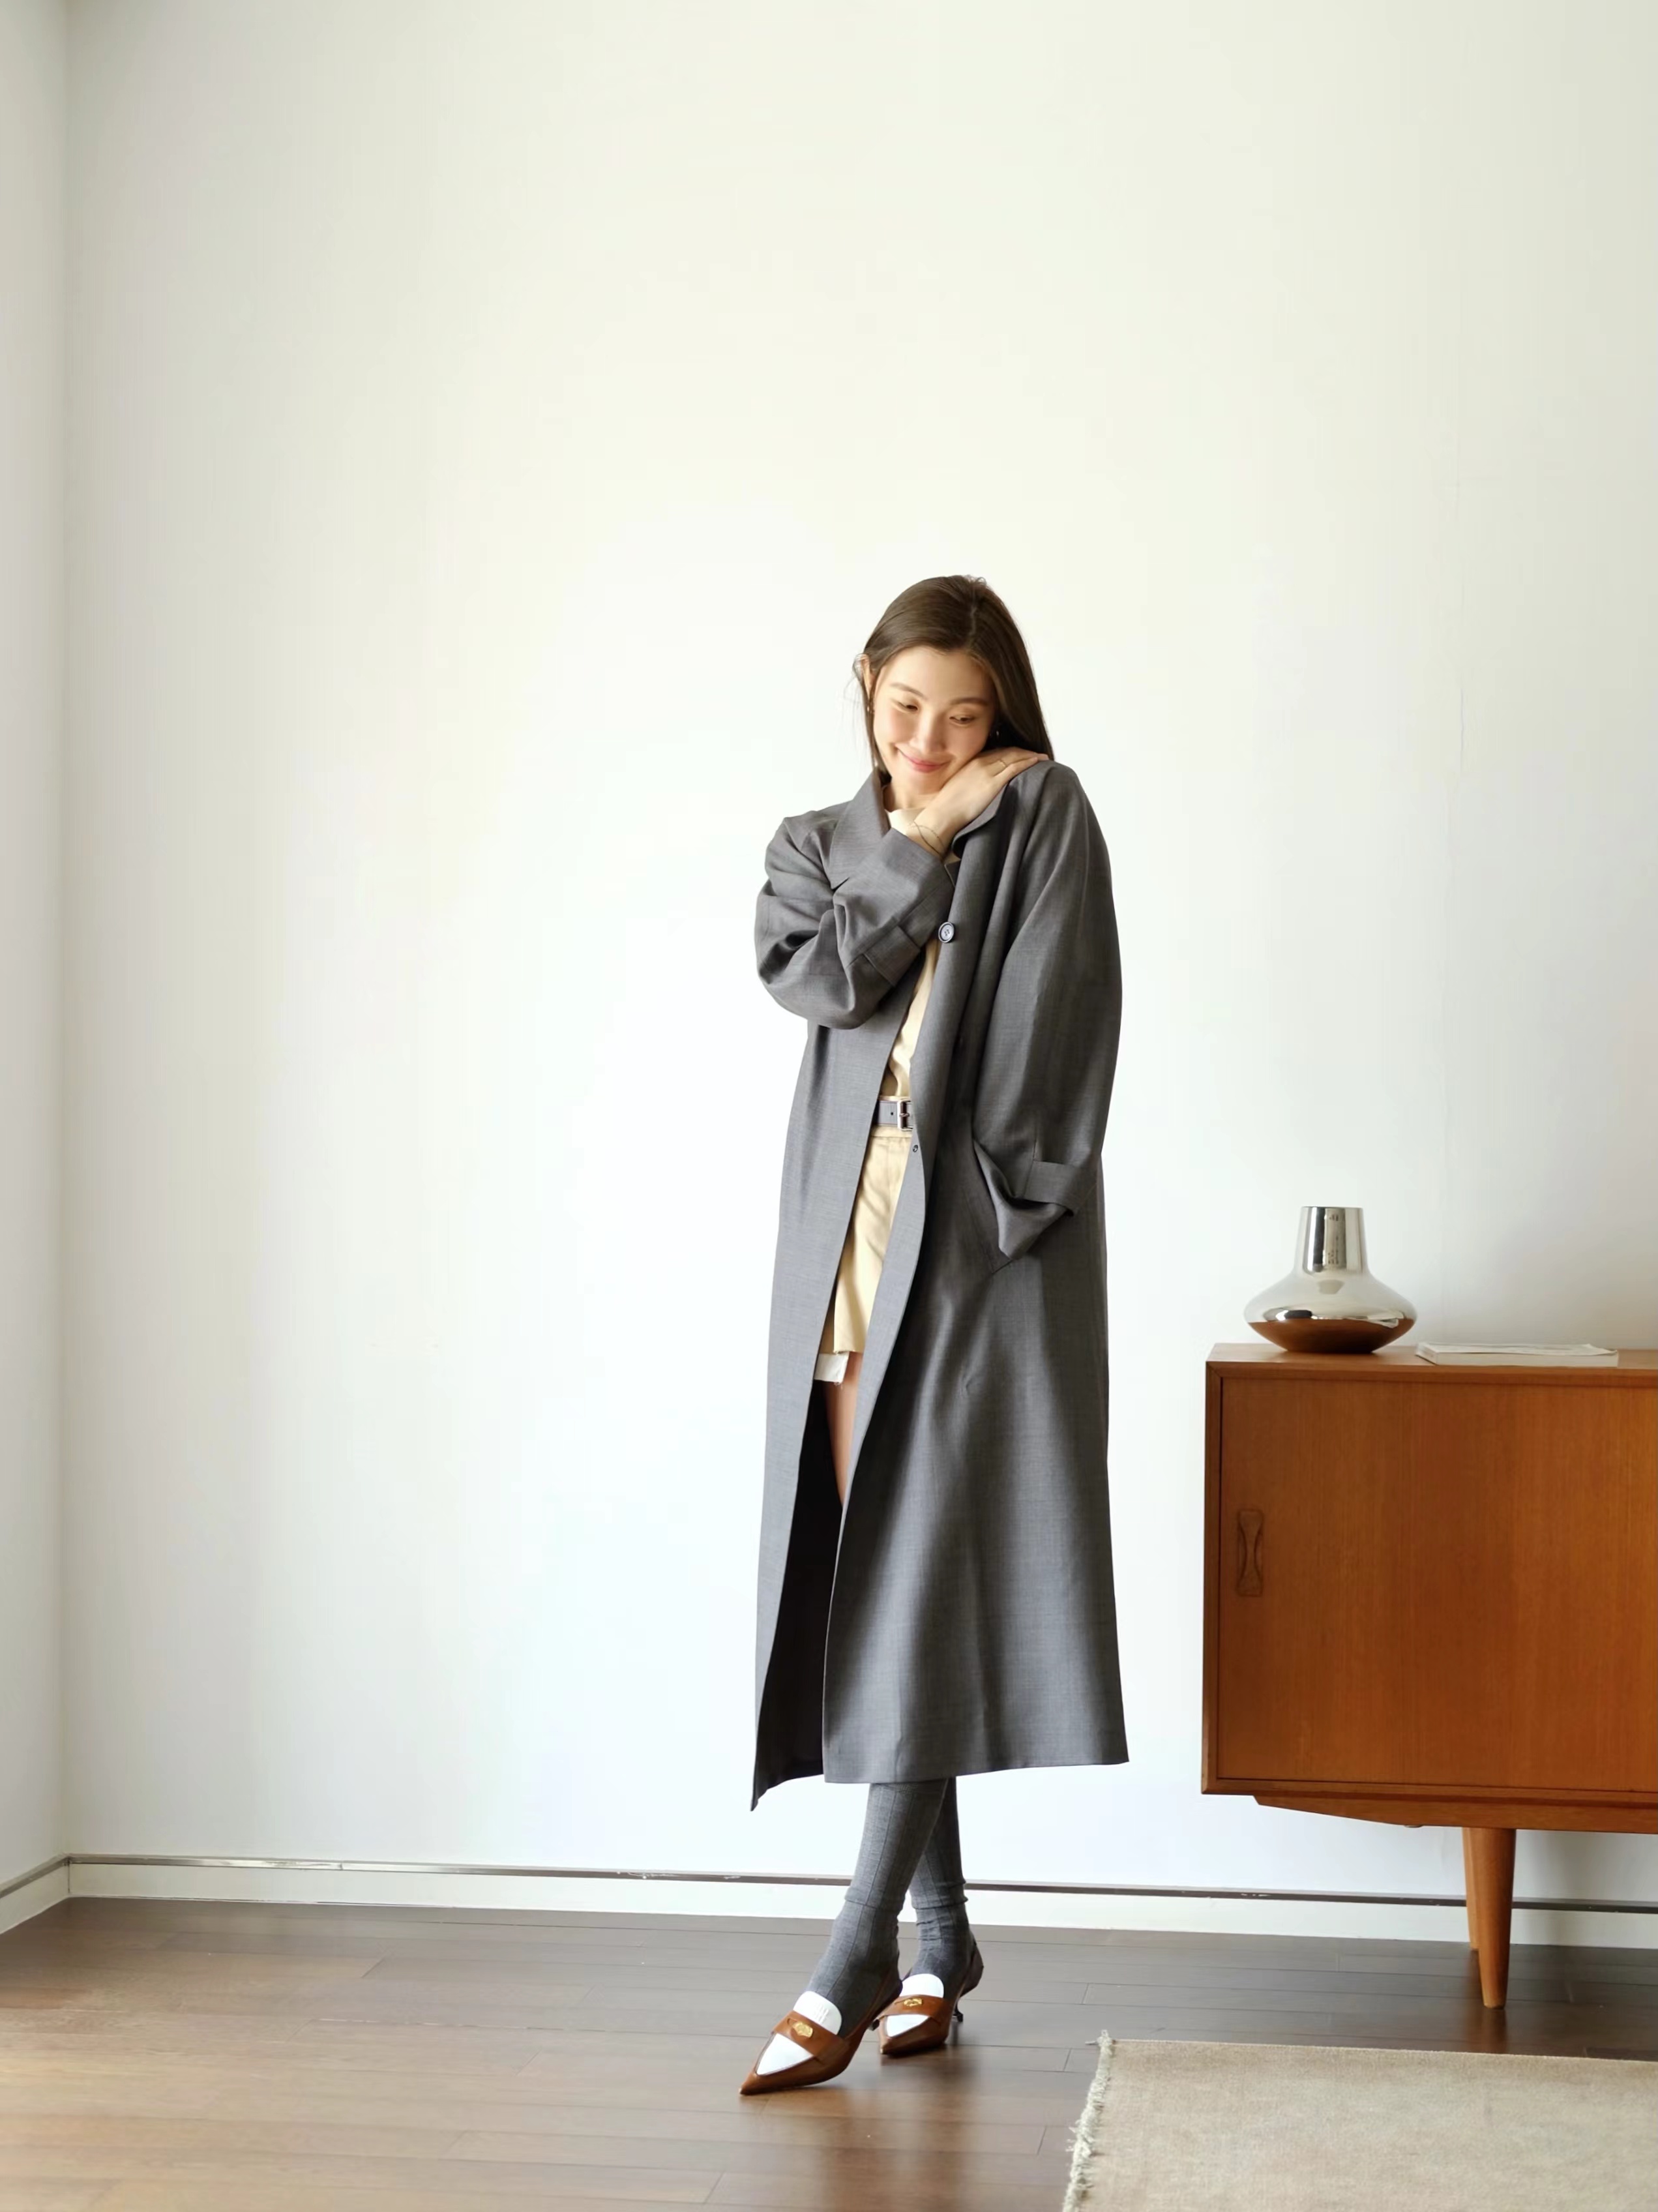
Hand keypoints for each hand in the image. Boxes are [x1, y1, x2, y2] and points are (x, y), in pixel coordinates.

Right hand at [914, 747, 1045, 849]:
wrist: (942, 815)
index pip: (997, 751)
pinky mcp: (993, 783)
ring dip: (1030, 755)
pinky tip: (1037, 761)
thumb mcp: (959, 785)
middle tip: (1037, 754)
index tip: (1021, 754)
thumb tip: (981, 785)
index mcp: (972, 762)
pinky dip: (1027, 762)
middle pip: (1008, 751)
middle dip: (1024, 751)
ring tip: (1042, 757)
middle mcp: (980, 762)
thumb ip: (971, 780)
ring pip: (1014, 757)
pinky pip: (1014, 767)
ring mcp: (987, 771)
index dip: (1012, 751)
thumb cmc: (947, 806)